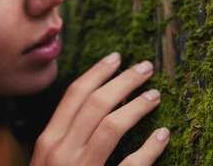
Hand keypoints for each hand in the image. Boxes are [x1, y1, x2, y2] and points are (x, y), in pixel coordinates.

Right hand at [30, 53, 168, 165]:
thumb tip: (92, 105)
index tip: (116, 57)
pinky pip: (131, 165)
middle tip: (145, 67)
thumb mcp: (50, 159)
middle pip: (96, 104)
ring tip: (155, 94)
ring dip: (137, 106)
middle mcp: (62, 151)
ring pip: (112, 126)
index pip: (74, 95)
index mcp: (49, 140)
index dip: (97, 72)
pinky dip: (150, 148)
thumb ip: (65, 135)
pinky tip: (164, 135)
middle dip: (123, 80)